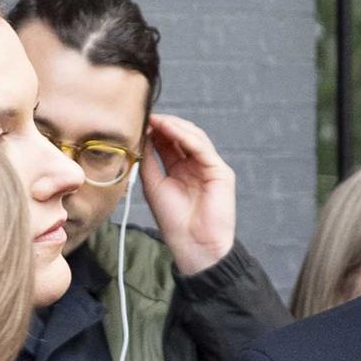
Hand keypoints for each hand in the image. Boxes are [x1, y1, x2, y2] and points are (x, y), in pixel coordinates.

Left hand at [138, 112, 238, 276]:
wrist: (193, 244)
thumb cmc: (173, 220)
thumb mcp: (154, 185)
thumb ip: (149, 160)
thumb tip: (141, 136)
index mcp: (181, 169)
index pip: (169, 142)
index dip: (156, 130)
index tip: (139, 121)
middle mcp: (196, 165)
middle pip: (182, 135)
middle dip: (165, 124)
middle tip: (147, 115)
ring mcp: (210, 167)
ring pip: (194, 137)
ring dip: (174, 126)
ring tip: (156, 120)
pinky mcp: (221, 172)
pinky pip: (202, 148)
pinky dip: (185, 136)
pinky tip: (170, 130)